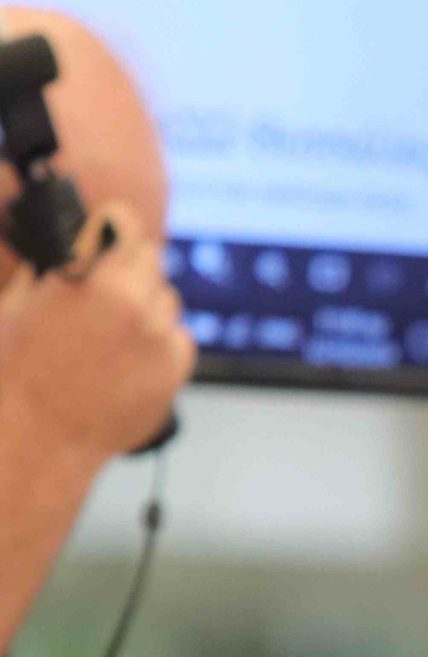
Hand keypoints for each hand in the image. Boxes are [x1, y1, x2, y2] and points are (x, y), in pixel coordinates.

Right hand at [0, 200, 192, 466]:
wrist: (41, 437)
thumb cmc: (19, 373)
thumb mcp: (18, 301)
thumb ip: (49, 265)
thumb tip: (69, 244)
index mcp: (85, 271)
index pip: (122, 220)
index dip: (117, 229)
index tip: (114, 236)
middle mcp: (128, 298)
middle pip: (150, 260)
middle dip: (132, 272)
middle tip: (111, 296)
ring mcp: (156, 334)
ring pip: (168, 300)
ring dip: (149, 309)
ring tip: (117, 337)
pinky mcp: (174, 368)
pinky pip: (180, 338)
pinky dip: (164, 345)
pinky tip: (134, 361)